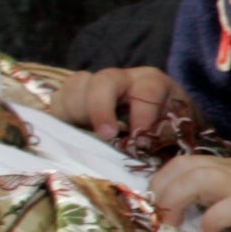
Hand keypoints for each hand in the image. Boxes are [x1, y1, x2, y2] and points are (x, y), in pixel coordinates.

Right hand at [54, 66, 194, 149]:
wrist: (150, 127)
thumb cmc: (163, 132)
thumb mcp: (172, 134)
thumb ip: (162, 140)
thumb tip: (146, 152)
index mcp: (152, 84)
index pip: (148, 89)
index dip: (143, 113)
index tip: (140, 140)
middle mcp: (122, 78)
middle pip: (106, 80)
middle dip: (102, 108)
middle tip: (106, 135)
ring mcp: (95, 85)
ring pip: (77, 85)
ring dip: (77, 112)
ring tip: (84, 136)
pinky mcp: (72, 98)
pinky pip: (59, 99)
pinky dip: (60, 117)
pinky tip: (69, 136)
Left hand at [147, 129, 230, 231]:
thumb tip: (207, 222)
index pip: (182, 165)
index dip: (162, 185)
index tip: (161, 212)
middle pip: (181, 169)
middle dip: (161, 197)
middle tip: (164, 225)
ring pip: (197, 180)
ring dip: (177, 204)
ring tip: (178, 229)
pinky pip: (230, 208)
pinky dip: (213, 221)